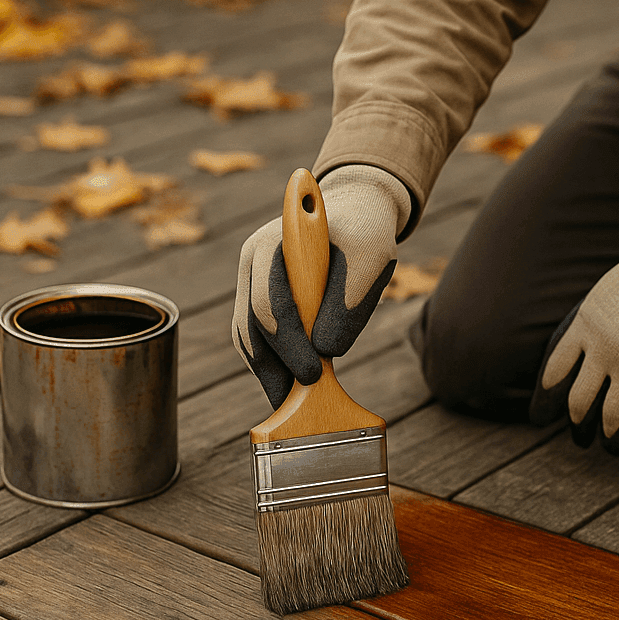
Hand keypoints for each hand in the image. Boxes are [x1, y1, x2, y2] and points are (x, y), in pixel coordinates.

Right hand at [234, 164, 411, 408]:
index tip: (315, 373)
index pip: (268, 302)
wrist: (355, 214)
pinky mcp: (260, 300)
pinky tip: (289, 389)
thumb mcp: (371, 257)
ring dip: (268, 373)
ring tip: (292, 405)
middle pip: (251, 326)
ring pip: (247, 338)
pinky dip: (271, 366)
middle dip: (278, 365)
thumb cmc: (363, 231)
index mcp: (271, 245)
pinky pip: (256, 340)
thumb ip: (350, 300)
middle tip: (305, 397)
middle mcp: (252, 264)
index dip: (290, 344)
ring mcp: (252, 282)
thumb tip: (325, 349)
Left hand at [530, 210, 618, 457]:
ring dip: (608, 439)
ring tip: (609, 446)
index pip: (554, 370)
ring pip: (609, 420)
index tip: (540, 416)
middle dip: (578, 425)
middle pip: (578, 402)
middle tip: (581, 435)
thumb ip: (598, 317)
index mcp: (586, 324)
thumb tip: (590, 341)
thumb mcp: (615, 286)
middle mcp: (603, 351)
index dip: (546, 398)